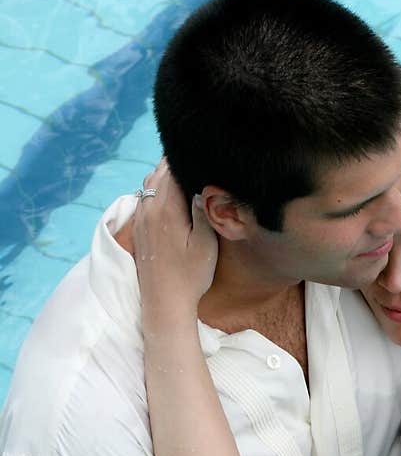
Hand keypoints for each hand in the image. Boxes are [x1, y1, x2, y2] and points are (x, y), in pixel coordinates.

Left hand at [132, 158, 217, 317]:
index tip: (201, 153)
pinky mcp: (139, 229)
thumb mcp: (206, 243)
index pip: (172, 169)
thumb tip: (200, 185)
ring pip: (150, 183)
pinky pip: (145, 197)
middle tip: (196, 159)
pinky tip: (170, 194)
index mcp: (167, 209)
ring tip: (184, 172)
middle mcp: (149, 209)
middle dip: (175, 163)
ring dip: (165, 175)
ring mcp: (141, 219)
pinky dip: (157, 188)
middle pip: (159, 172)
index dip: (186, 158)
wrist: (164, 302)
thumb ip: (202, 210)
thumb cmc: (190, 275)